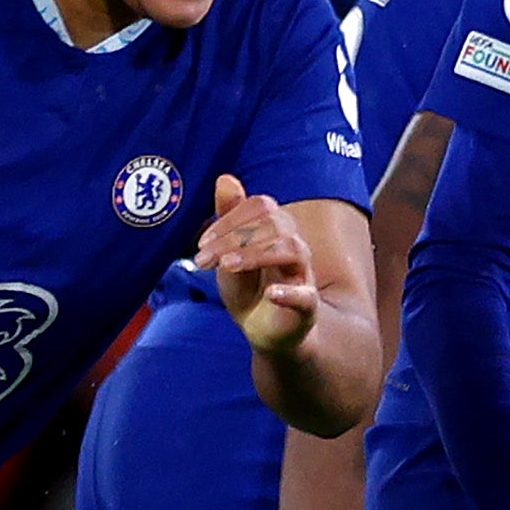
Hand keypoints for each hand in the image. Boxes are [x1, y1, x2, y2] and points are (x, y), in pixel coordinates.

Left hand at [202, 174, 321, 355]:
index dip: (230, 218)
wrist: (263, 331)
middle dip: (234, 238)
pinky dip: (289, 294)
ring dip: (255, 255)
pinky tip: (270, 294)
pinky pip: (306, 295)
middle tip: (203, 260)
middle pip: (275, 224)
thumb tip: (225, 178)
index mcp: (276, 229)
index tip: (202, 243)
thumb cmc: (248, 287)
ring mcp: (303, 275)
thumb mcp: (229, 251)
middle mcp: (294, 245)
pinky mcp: (307, 306)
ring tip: (226, 268)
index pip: (261, 206)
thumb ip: (229, 217)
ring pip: (292, 249)